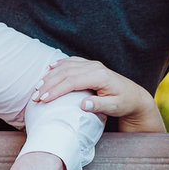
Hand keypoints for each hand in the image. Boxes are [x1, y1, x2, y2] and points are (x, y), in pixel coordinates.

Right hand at [35, 57, 162, 131]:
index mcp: (99, 76)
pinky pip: (71, 62)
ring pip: (66, 66)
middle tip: (35, 96)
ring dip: (50, 76)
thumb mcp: (114, 107)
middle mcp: (94, 67)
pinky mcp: (90, 65)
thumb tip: (82, 105)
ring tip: (37, 87)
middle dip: (48, 84)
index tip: (43, 99)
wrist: (134, 95)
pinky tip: (49, 70)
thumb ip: (99, 105)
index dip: (56, 90)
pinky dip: (59, 65)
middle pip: (65, 73)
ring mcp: (91, 64)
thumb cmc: (124, 103)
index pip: (72, 81)